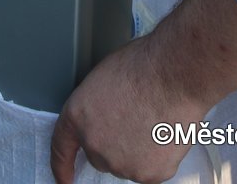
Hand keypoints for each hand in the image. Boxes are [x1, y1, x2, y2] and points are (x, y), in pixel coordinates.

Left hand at [51, 36, 197, 183]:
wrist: (175, 73)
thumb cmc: (145, 64)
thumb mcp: (105, 77)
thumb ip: (97, 107)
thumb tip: (106, 117)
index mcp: (78, 117)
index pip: (61, 148)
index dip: (62, 166)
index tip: (64, 179)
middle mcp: (94, 145)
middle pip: (101, 155)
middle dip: (115, 142)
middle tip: (136, 117)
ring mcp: (121, 164)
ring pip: (128, 162)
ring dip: (139, 148)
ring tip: (156, 118)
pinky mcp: (148, 175)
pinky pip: (153, 169)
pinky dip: (160, 155)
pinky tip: (166, 131)